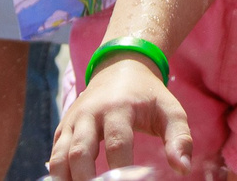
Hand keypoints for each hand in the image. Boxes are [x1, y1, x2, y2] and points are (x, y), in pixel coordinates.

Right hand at [51, 54, 193, 180]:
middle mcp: (90, 113)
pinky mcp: (62, 129)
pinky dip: (58, 175)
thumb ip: (179, 138)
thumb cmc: (149, 96)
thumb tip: (182, 169)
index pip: (117, 143)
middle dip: (87, 180)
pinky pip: (53, 155)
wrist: (121, 67)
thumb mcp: (170, 110)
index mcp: (119, 107)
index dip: (121, 170)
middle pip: (80, 152)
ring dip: (66, 180)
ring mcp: (73, 121)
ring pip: (59, 156)